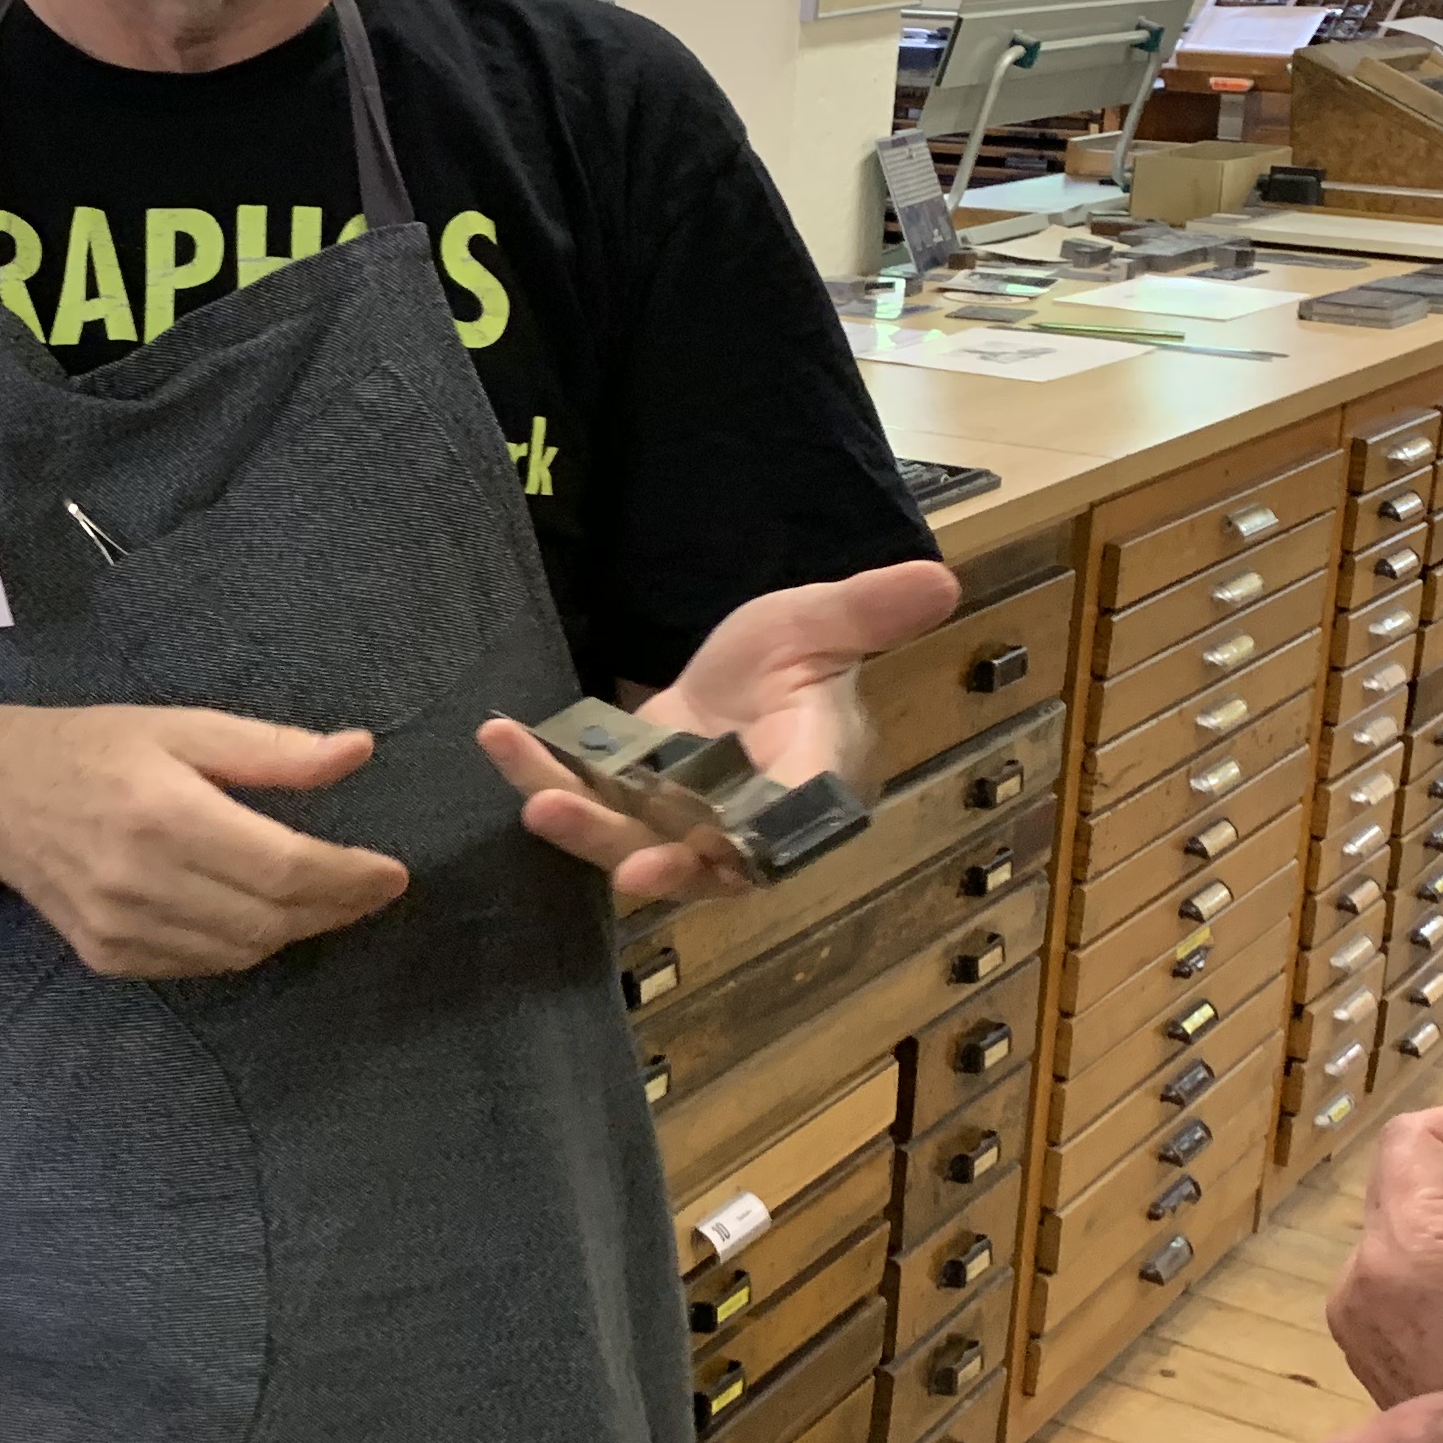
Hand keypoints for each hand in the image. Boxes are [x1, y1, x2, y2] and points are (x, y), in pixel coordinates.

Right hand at [0, 704, 408, 979]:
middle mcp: (140, 879)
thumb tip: (358, 752)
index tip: (393, 872)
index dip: (349, 877)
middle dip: (336, 907)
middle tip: (371, 887)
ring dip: (294, 930)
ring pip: (242, 951)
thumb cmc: (92, 746)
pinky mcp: (107, 957)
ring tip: (322, 897)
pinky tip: (256, 913)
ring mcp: (120, 928)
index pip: (284, 867)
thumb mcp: (182, 726)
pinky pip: (201, 964)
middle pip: (271, 919)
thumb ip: (272, 749)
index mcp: (163, 811)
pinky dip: (243, 945)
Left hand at [479, 558, 960, 904]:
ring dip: (583, 829)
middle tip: (625, 862)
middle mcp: (740, 820)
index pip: (792, 823)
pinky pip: (581, 800)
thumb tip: (941, 581)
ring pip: (629, 841)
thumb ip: (868, 611)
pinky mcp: (623, 801)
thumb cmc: (797, 656)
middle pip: (701, 858)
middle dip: (658, 860)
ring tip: (537, 802)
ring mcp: (674, 819)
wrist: (744, 668)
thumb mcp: (822, 622)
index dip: (762, 844)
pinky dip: (538, 774)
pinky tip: (501, 739)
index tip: (728, 851)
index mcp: (805, 784)